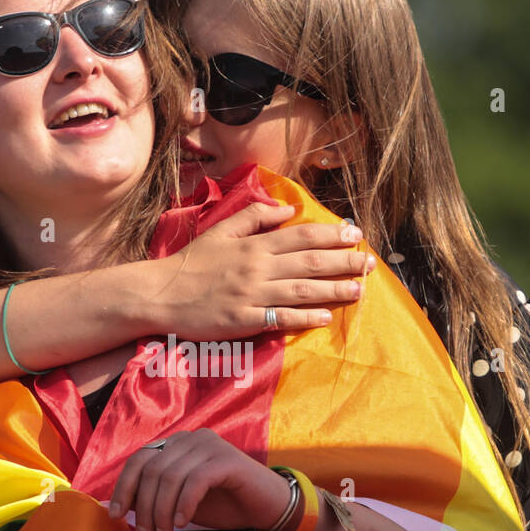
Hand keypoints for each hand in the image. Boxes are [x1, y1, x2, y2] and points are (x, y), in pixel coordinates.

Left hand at [108, 429, 291, 530]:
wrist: (268, 506)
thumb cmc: (223, 504)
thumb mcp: (180, 503)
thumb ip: (153, 499)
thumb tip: (115, 508)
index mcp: (176, 443)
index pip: (139, 460)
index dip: (124, 488)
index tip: (116, 516)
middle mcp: (190, 438)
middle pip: (152, 470)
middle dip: (144, 508)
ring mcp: (209, 445)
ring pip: (171, 477)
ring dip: (162, 512)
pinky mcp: (227, 460)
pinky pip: (195, 481)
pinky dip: (184, 504)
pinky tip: (183, 523)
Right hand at [152, 203, 375, 338]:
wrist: (160, 294)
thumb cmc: (191, 263)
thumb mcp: (221, 231)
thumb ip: (254, 216)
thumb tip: (287, 209)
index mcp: (254, 245)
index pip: (301, 236)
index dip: (332, 234)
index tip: (356, 234)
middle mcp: (258, 268)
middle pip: (309, 262)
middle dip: (344, 262)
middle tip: (369, 263)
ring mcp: (252, 295)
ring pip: (302, 291)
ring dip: (334, 290)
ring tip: (359, 290)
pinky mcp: (244, 320)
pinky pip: (280, 319)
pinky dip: (305, 319)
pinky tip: (325, 319)